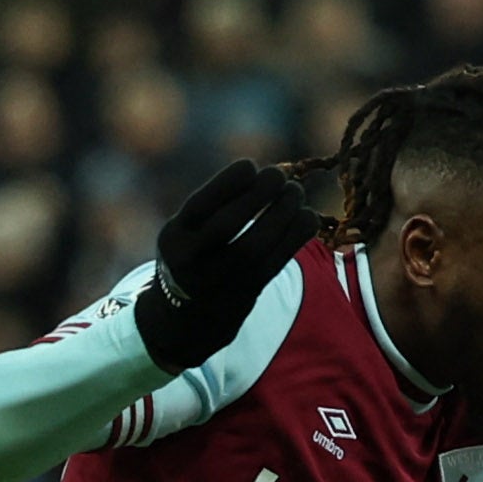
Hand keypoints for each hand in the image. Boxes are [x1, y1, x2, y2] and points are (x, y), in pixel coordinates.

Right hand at [134, 160, 323, 373]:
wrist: (188, 316)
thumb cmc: (196, 254)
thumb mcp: (187, 230)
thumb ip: (214, 207)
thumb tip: (262, 174)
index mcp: (174, 238)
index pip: (199, 207)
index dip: (226, 184)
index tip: (250, 165)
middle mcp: (193, 262)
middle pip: (227, 227)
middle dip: (256, 196)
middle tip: (279, 176)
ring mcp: (221, 281)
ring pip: (255, 247)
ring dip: (282, 214)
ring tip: (295, 192)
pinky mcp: (248, 294)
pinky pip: (276, 263)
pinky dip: (296, 237)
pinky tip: (308, 217)